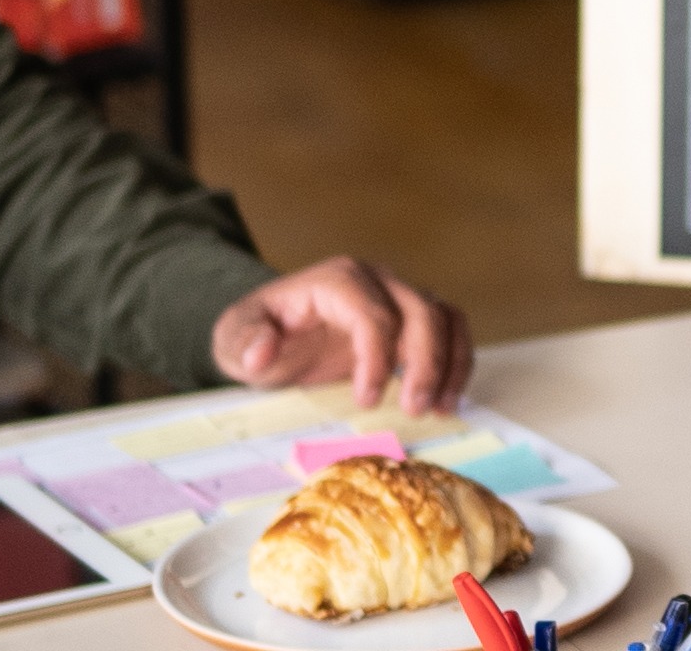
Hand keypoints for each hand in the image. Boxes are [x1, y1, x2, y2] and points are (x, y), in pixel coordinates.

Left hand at [213, 254, 471, 415]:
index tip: (367, 400)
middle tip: (414, 409)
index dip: (376, 357)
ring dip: (449, 363)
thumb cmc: (256, 335)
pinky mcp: (412, 320)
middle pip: (420, 310)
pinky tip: (446, 401)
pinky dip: (457, 364)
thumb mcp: (233, 339)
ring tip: (439, 408)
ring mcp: (399, 296)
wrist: (271, 333)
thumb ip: (245, 341)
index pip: (372, 313)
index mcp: (336, 280)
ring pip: (445, 317)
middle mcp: (376, 281)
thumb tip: (263, 350)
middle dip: (425, 362)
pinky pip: (452, 331)